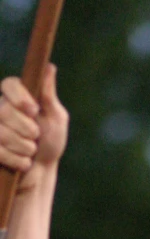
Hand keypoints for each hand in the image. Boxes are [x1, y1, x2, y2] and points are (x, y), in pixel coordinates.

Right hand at [0, 64, 68, 187]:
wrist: (42, 171)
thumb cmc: (51, 143)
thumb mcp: (55, 118)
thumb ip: (49, 95)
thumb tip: (50, 67)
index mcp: (16, 97)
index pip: (9, 84)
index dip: (20, 97)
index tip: (34, 110)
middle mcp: (0, 109)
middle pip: (4, 110)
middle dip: (27, 129)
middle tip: (37, 136)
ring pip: (1, 133)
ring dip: (24, 147)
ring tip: (32, 151)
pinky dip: (17, 160)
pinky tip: (25, 163)